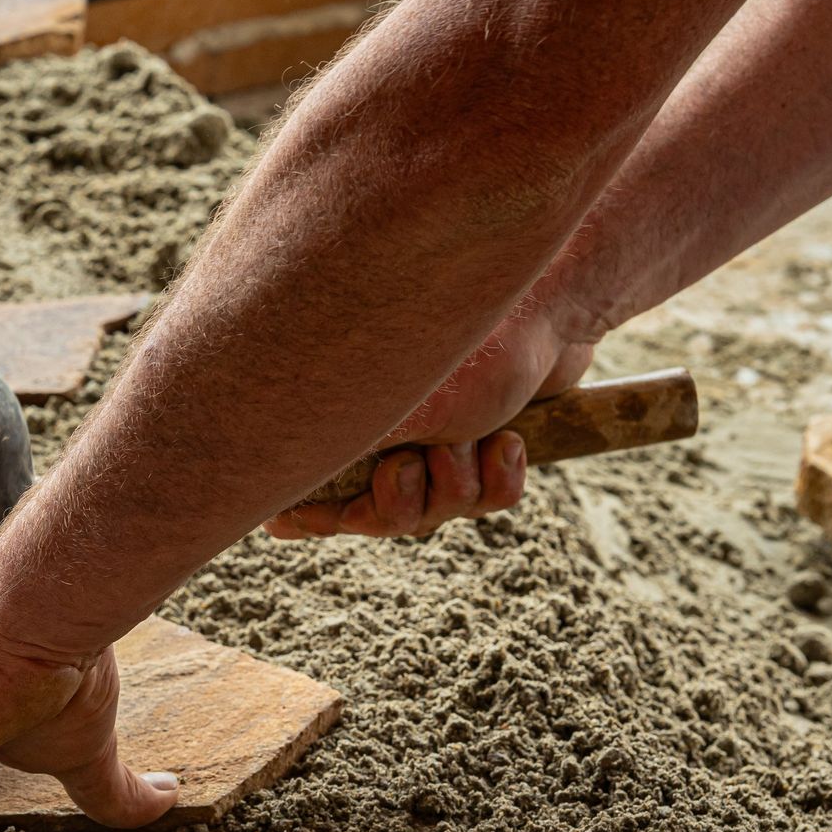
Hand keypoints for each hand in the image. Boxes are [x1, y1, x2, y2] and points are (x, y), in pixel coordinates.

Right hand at [264, 306, 595, 538]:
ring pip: (435, 512)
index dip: (304, 513)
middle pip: (374, 516)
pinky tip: (509, 442)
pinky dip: (501, 478)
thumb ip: (342, 449)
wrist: (551, 309)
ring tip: (475, 440)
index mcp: (349, 417)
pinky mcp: (486, 448)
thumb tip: (280, 504)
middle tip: (410, 466)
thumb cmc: (471, 347)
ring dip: (458, 484)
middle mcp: (387, 432)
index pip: (308, 488)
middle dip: (397, 503)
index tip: (293, 522)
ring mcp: (436, 441)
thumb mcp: (399, 406)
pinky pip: (488, 502)